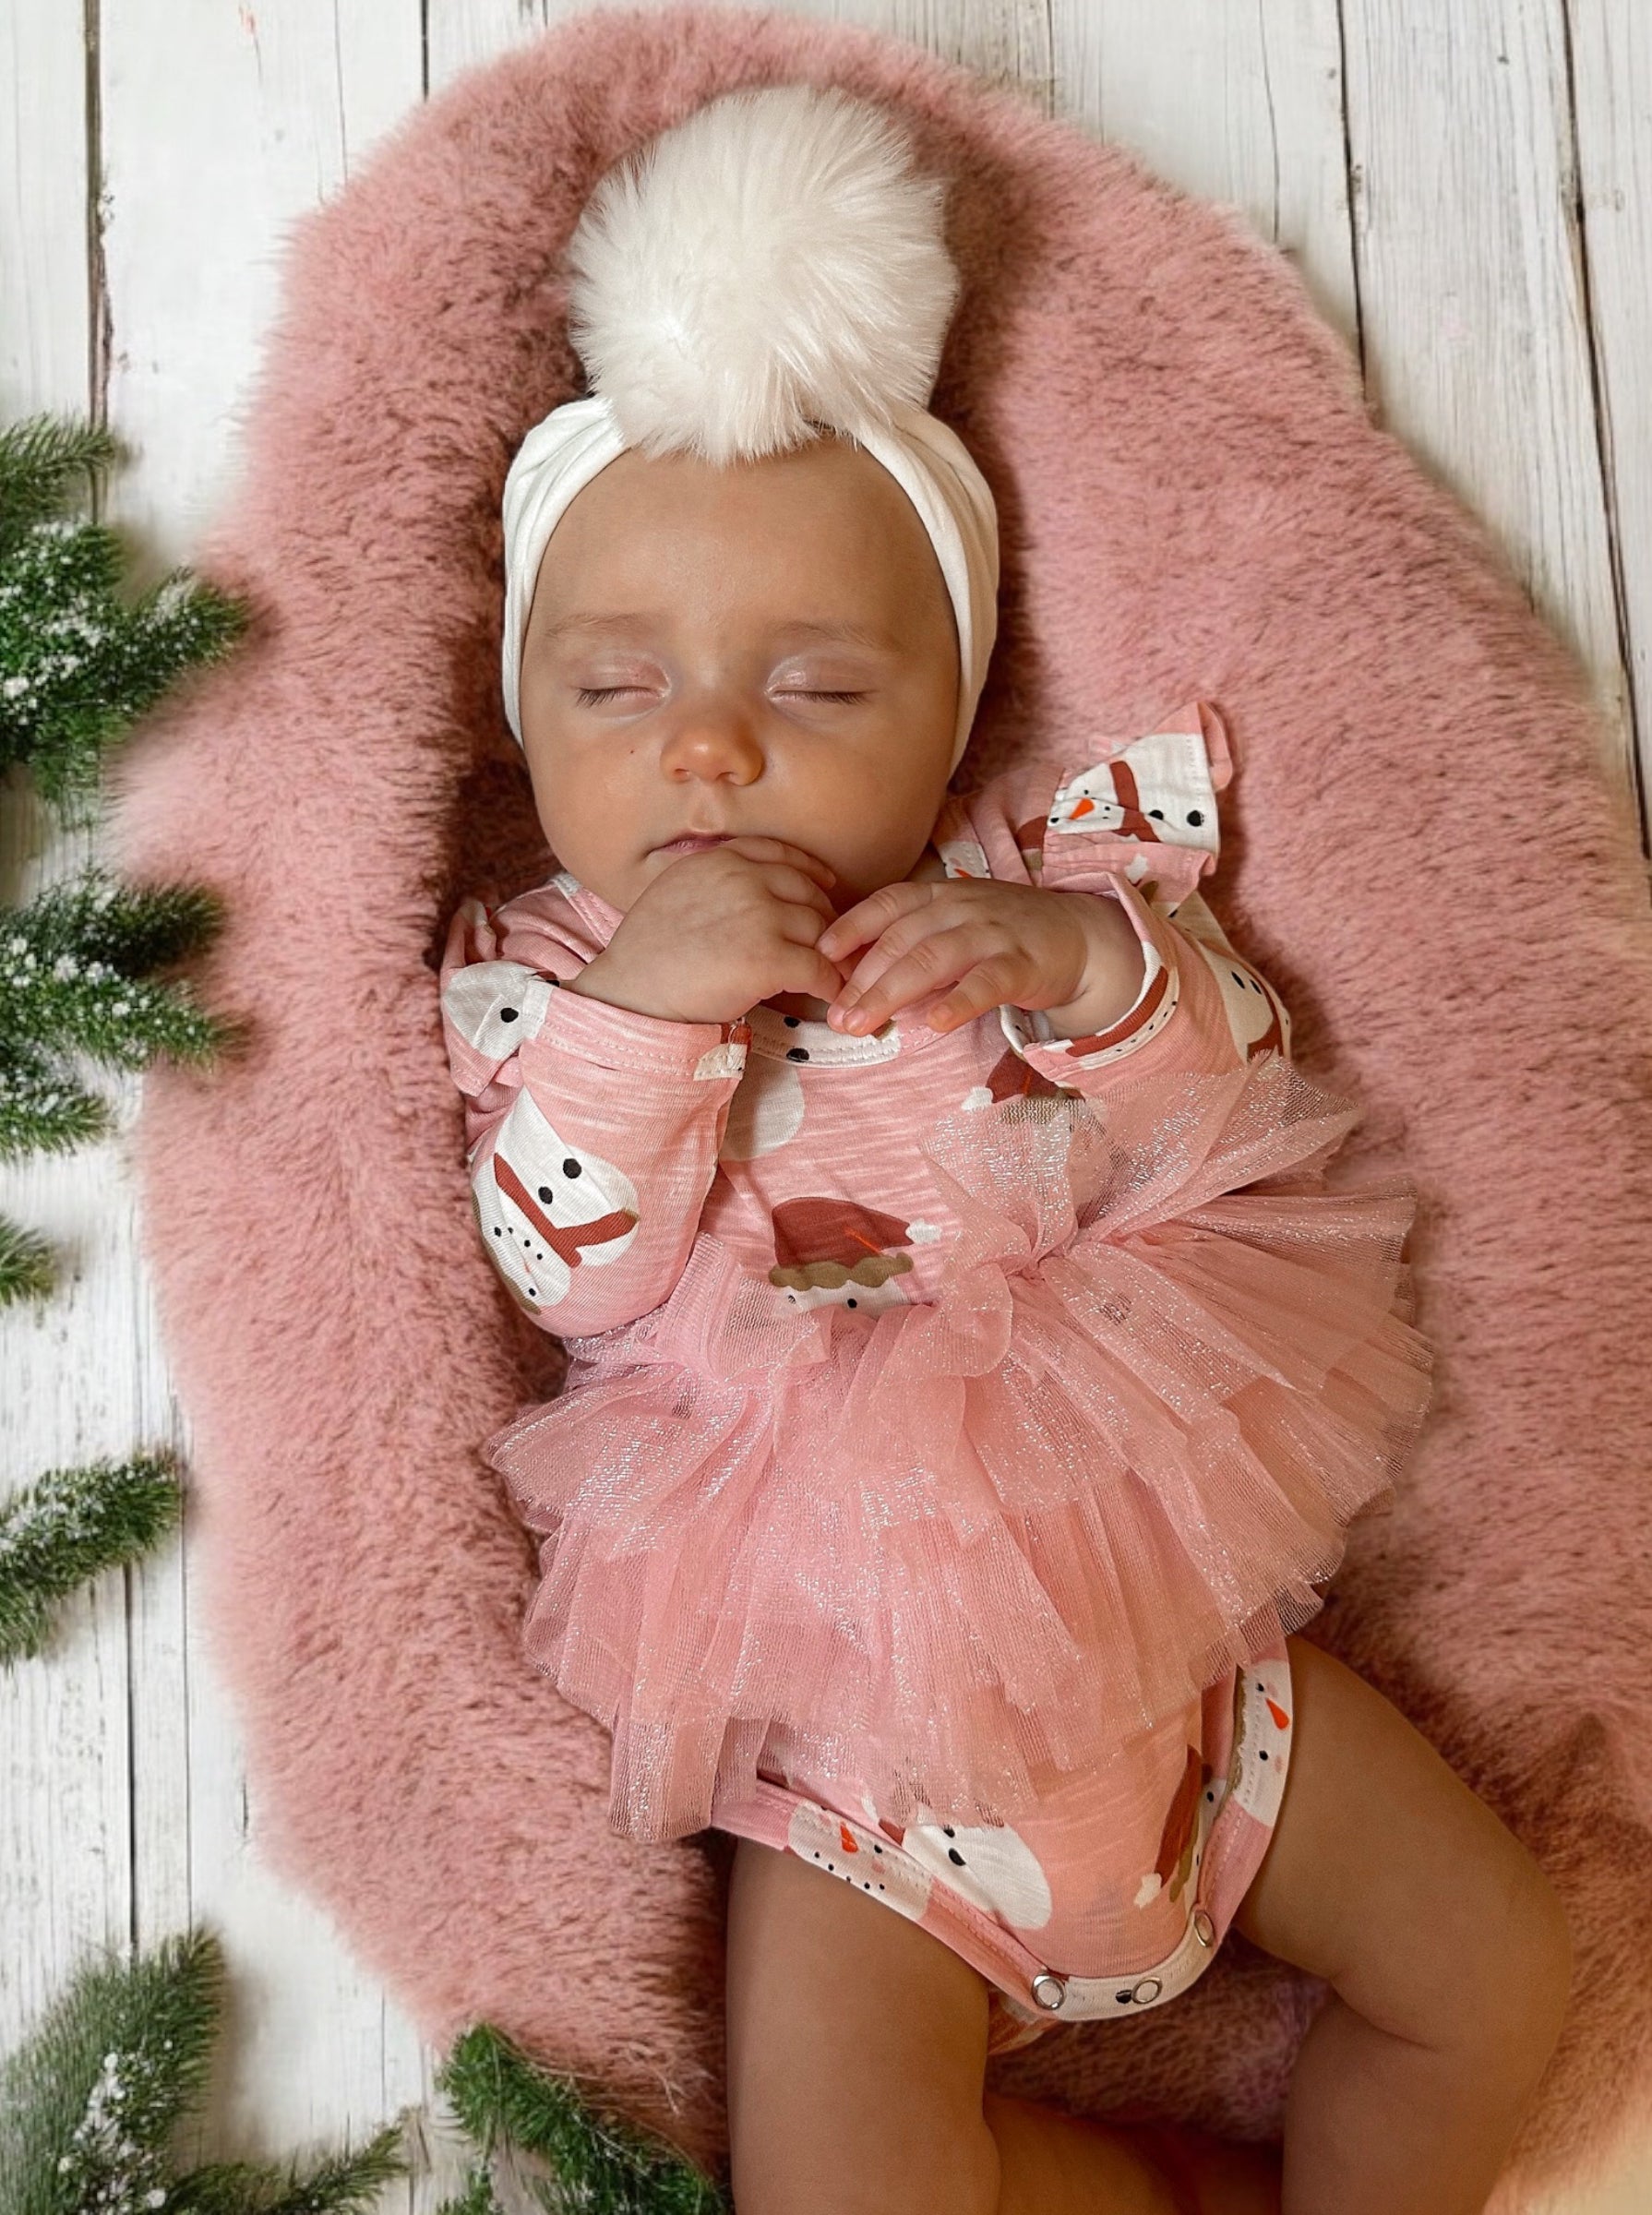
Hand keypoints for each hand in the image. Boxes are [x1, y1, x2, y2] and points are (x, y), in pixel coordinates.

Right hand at [570, 837, 846, 1024]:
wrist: (630, 990)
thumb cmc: (646, 952)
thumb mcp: (674, 889)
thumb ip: (712, 878)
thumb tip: (742, 888)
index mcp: (720, 859)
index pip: (781, 853)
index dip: (811, 870)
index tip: (825, 885)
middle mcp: (744, 880)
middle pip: (808, 892)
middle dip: (824, 917)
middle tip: (831, 943)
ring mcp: (759, 917)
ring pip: (819, 929)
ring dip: (831, 953)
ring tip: (837, 971)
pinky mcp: (768, 958)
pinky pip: (818, 968)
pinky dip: (830, 984)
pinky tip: (831, 995)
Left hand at [818, 880, 1144, 1037]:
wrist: (1081, 936)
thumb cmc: (1007, 935)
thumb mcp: (956, 927)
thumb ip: (914, 948)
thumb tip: (859, 984)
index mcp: (942, 896)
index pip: (888, 904)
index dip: (852, 926)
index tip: (821, 954)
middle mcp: (962, 908)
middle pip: (902, 940)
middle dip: (862, 979)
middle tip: (835, 1015)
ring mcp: (992, 933)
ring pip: (933, 959)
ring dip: (892, 992)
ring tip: (864, 1023)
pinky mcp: (1022, 964)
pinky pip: (985, 983)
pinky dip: (958, 1003)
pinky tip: (933, 1024)